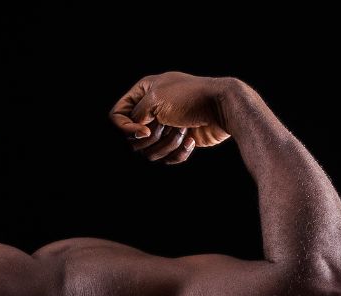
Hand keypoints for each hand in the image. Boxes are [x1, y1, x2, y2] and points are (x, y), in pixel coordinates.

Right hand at [109, 72, 232, 164]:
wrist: (223, 108)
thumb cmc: (190, 98)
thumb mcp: (155, 100)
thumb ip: (134, 115)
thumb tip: (135, 134)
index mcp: (144, 92)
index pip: (117, 115)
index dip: (126, 128)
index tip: (143, 131)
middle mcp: (152, 110)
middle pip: (132, 138)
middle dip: (152, 136)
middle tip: (167, 125)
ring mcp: (165, 126)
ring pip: (149, 151)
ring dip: (168, 143)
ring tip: (183, 129)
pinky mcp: (177, 141)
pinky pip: (166, 158)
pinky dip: (179, 151)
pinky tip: (191, 139)